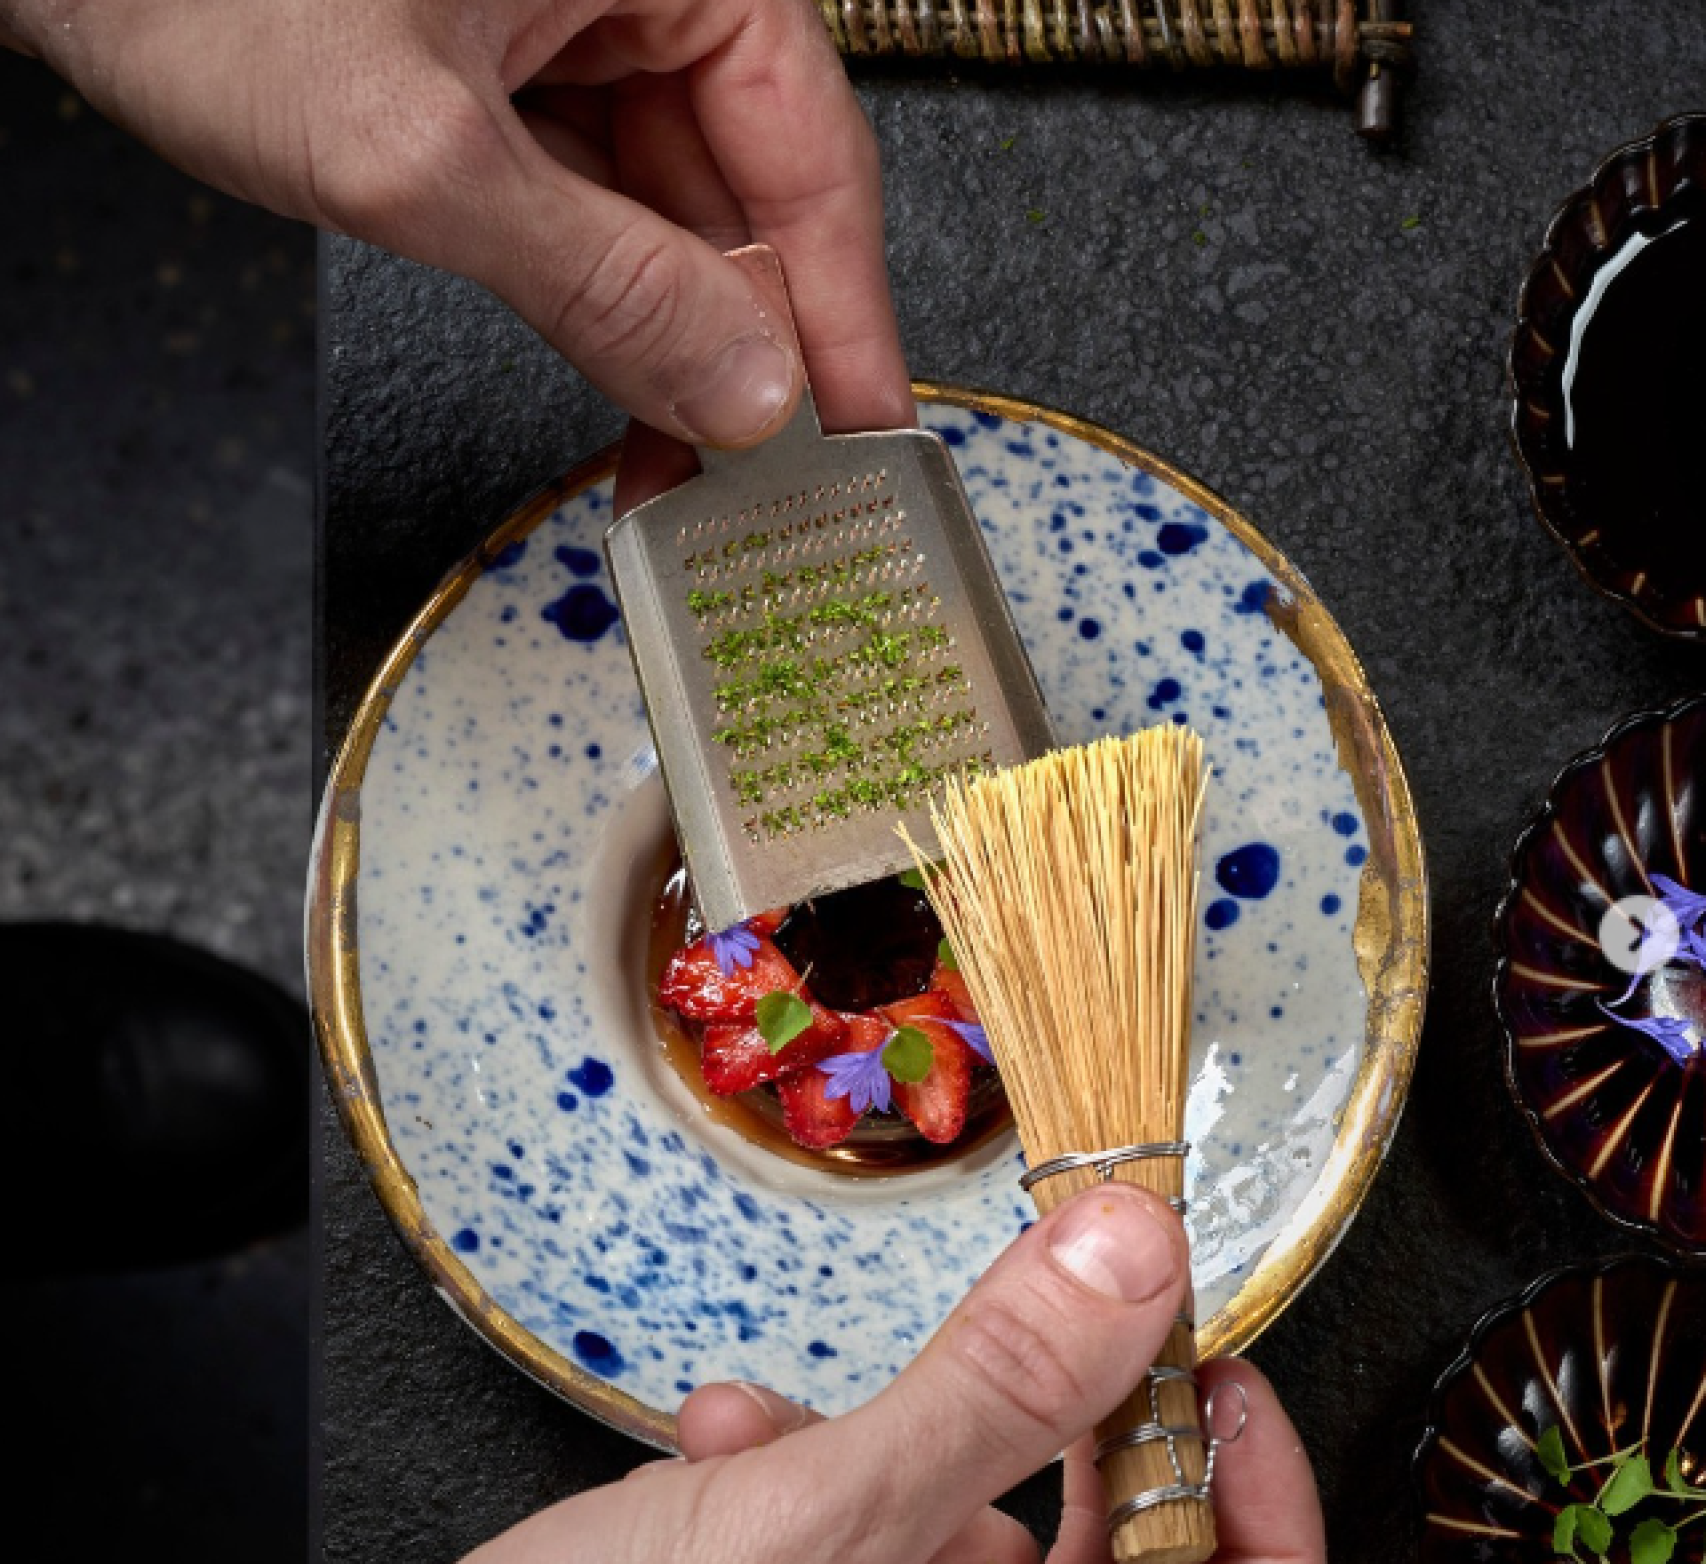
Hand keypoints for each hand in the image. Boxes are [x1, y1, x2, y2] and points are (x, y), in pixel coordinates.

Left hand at [3, 0, 911, 472]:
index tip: (868, 428)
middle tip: (768, 482)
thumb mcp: (416, 150)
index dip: (845, 304)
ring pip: (672, 217)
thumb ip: (599, 278)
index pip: (811, 144)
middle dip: (753, 346)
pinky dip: (610, 310)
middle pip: (748, 193)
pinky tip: (626, 396)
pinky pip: (596, 216)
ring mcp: (570, 38)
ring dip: (680, 348)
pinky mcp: (509, 88)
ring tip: (687, 470)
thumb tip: (744, 388)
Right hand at [465, 1185, 1325, 1563]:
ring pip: (958, 1539)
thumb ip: (993, 1392)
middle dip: (1030, 1431)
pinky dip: (800, 1482)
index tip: (1208, 1363)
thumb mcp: (822, 1522)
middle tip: (1023, 1321)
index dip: (1255, 1494)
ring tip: (769, 1418)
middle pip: (1092, 1554)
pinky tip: (715, 1448)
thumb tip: (1134, 1256)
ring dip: (880, 1447)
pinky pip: (864, 1549)